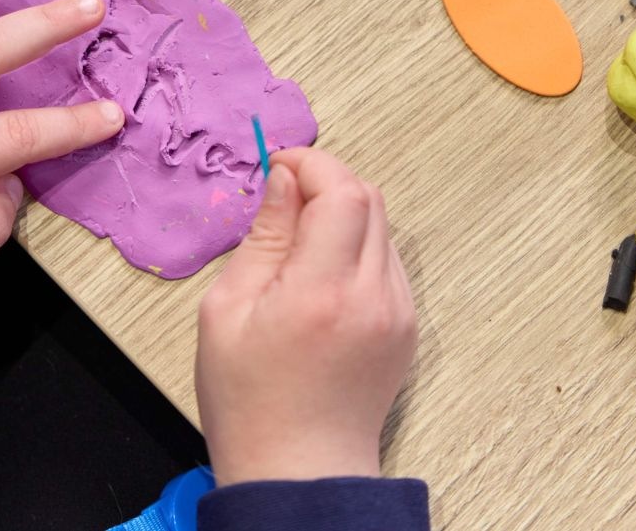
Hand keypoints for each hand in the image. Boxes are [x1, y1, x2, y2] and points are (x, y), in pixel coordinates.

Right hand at [195, 148, 415, 485]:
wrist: (299, 471)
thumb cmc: (250, 400)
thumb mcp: (229, 310)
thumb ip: (264, 237)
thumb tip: (283, 181)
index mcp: (323, 291)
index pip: (342, 191)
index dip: (311, 165)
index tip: (279, 167)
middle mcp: (373, 296)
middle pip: (370, 198)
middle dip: (327, 181)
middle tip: (284, 197)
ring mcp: (398, 312)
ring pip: (382, 226)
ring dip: (343, 213)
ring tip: (298, 243)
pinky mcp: (406, 326)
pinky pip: (386, 261)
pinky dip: (357, 247)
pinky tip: (321, 274)